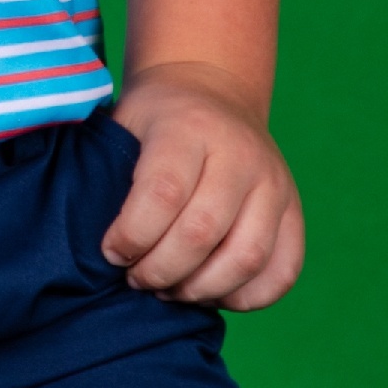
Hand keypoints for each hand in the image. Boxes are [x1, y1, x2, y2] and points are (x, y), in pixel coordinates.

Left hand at [104, 66, 304, 310]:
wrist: (212, 90)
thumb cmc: (155, 121)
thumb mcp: (124, 124)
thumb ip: (110, 176)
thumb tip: (93, 248)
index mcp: (190, 128)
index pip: (163, 193)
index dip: (132, 236)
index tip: (111, 253)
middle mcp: (240, 154)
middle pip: (203, 232)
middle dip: (160, 270)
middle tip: (136, 279)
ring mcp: (274, 183)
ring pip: (247, 257)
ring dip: (200, 290)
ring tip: (170, 289)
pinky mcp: (293, 210)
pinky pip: (283, 271)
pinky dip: (246, 297)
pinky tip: (211, 292)